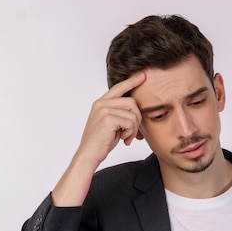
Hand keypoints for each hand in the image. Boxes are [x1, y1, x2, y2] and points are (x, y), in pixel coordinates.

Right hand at [52, 72, 145, 206]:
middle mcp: (101, 103)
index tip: (142, 75)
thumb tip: (137, 110)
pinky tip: (124, 140)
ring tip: (126, 137)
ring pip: (132, 113)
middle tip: (132, 133)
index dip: (131, 81)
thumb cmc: (101, 142)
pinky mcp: (107, 119)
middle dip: (137, 119)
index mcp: (101, 103)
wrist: (89, 155)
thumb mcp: (112, 124)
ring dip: (134, 128)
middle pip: (132, 102)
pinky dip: (130, 133)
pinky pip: (130, 122)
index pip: (119, 87)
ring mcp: (103, 110)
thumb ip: (120, 113)